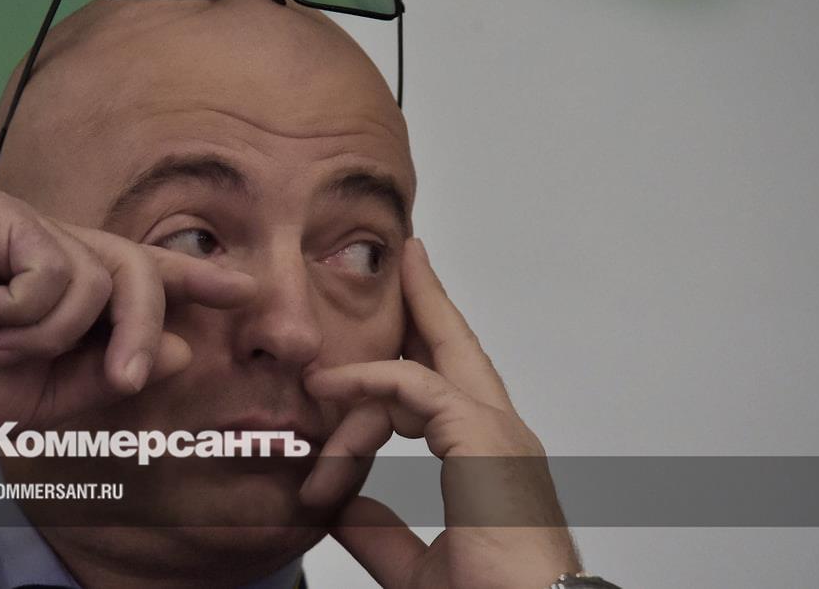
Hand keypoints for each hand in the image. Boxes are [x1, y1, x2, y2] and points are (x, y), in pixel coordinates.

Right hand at [0, 189, 254, 441]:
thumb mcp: (43, 399)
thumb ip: (110, 378)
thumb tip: (183, 351)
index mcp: (69, 290)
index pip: (143, 275)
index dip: (195, 280)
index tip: (244, 291)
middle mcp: (57, 249)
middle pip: (138, 273)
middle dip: (141, 330)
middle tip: (126, 376)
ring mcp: (31, 226)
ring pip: (99, 277)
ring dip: (53, 334)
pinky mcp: (3, 214)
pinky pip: (56, 269)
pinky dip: (25, 312)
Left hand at [300, 238, 577, 588]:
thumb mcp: (416, 565)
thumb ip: (382, 532)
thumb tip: (344, 508)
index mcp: (492, 460)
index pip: (455, 386)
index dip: (425, 351)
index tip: (395, 333)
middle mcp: (501, 435)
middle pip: (458, 349)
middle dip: (428, 301)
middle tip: (410, 258)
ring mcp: (496, 433)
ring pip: (426, 366)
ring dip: (366, 371)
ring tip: (317, 378)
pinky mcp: (482, 439)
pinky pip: (413, 388)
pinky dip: (369, 383)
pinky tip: (330, 390)